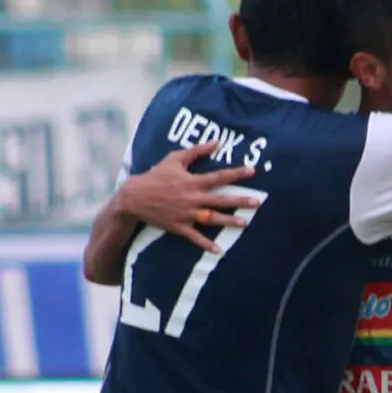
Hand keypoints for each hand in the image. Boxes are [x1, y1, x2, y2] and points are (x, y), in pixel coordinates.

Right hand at [117, 142, 256, 253]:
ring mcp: (186, 213)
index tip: (253, 170)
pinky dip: (206, 244)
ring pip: (211, 218)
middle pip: (220, 199)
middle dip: (240, 200)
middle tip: (258, 202)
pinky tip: (219, 251)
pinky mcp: (179, 226)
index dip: (236, 174)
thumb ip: (196, 151)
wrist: (133, 197)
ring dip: (229, 221)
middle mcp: (191, 198)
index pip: (219, 177)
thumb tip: (216, 141)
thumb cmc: (155, 175)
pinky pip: (195, 237)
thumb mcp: (173, 159)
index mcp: (192, 181)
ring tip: (245, 223)